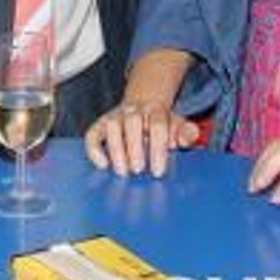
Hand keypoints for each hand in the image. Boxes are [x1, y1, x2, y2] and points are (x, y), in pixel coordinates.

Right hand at [84, 100, 199, 177]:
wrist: (143, 108)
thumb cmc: (162, 125)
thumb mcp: (178, 126)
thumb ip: (187, 133)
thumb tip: (187, 138)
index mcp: (156, 110)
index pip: (157, 124)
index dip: (157, 148)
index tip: (158, 171)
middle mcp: (133, 110)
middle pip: (133, 122)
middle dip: (135, 147)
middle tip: (139, 170)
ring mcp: (115, 117)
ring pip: (112, 126)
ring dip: (116, 149)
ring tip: (122, 170)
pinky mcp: (100, 126)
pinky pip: (92, 134)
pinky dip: (94, 149)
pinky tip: (103, 164)